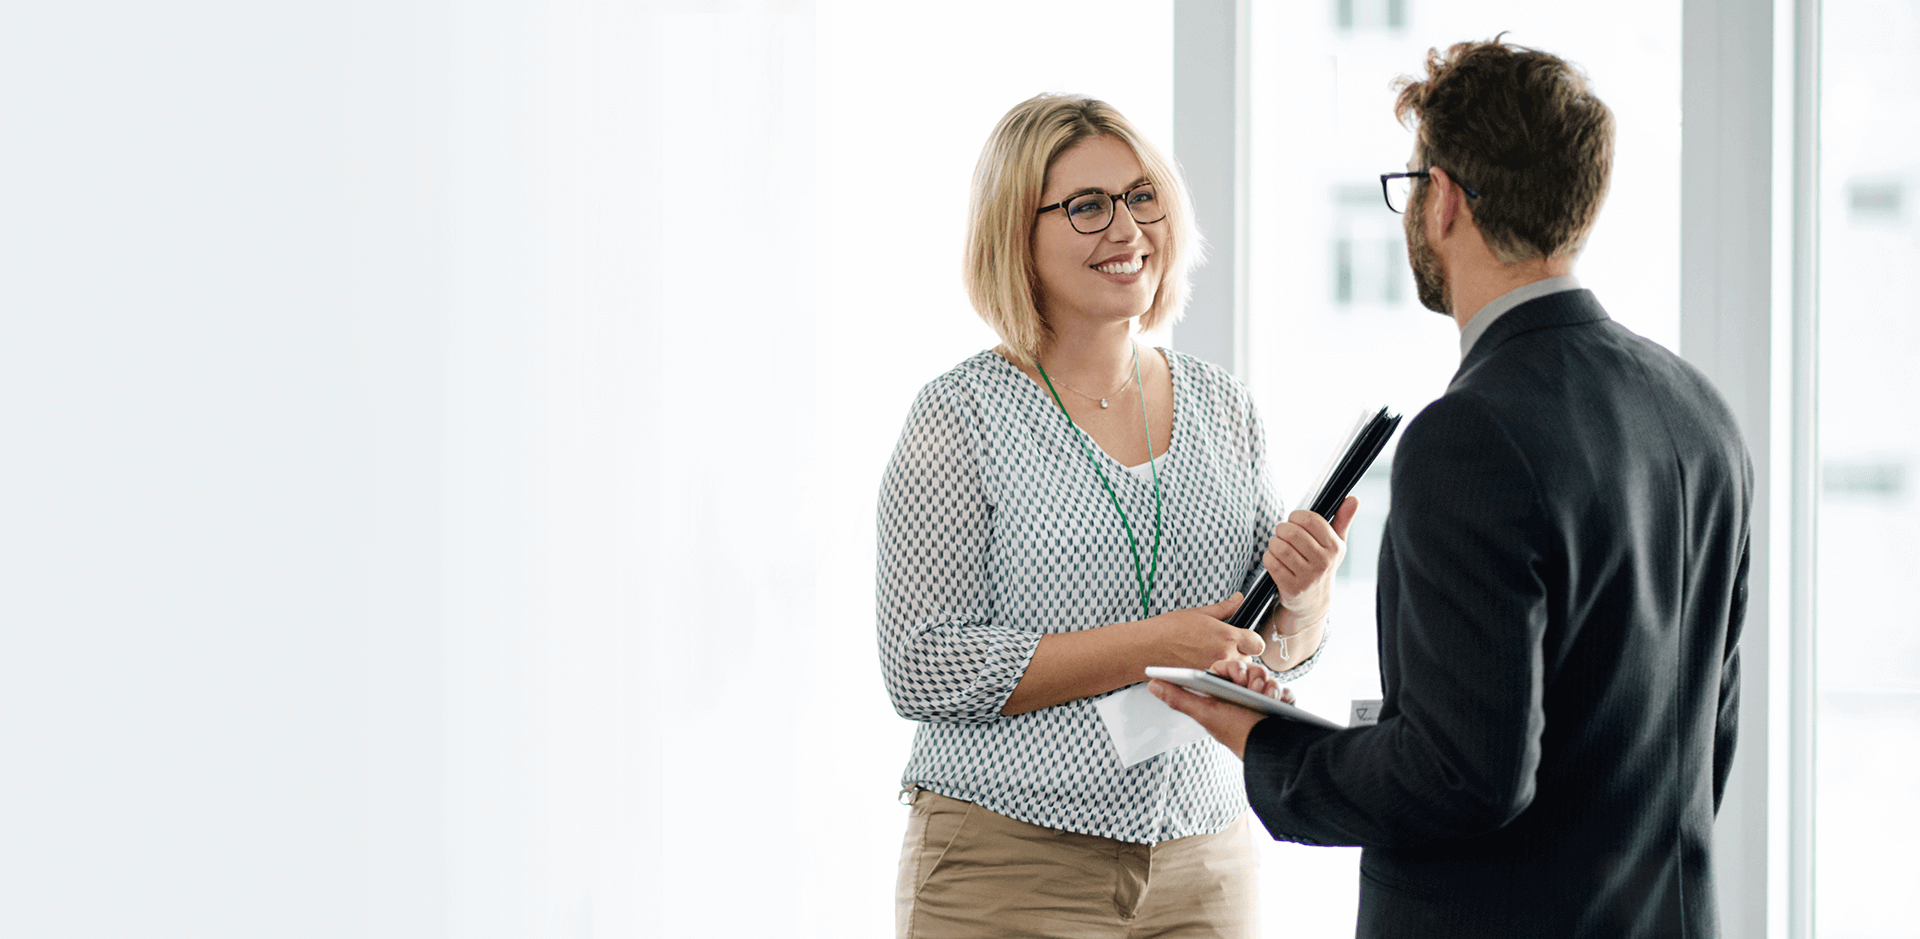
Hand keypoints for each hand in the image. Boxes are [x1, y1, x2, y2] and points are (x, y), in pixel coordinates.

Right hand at [1134, 593, 1266, 673]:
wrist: (1146, 648)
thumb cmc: (1167, 630)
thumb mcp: (1199, 612)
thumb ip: (1224, 608)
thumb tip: (1238, 599)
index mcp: (1226, 635)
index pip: (1257, 643)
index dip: (1252, 640)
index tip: (1246, 639)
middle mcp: (1224, 655)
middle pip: (1249, 660)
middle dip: (1241, 655)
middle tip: (1225, 648)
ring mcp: (1215, 671)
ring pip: (1236, 673)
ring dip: (1231, 668)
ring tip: (1213, 658)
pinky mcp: (1205, 682)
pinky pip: (1220, 681)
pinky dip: (1217, 676)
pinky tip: (1205, 667)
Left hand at [1148, 659, 1291, 759]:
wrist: (1268, 752)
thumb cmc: (1235, 734)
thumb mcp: (1205, 714)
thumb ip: (1179, 698)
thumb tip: (1153, 683)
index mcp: (1223, 692)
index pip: (1226, 668)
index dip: (1232, 667)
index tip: (1236, 674)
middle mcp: (1243, 694)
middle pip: (1249, 669)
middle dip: (1254, 674)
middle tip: (1252, 687)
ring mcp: (1262, 699)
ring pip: (1267, 676)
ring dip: (1268, 683)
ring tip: (1265, 696)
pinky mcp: (1280, 704)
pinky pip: (1284, 690)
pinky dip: (1283, 693)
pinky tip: (1278, 700)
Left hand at [1264, 496, 1359, 626]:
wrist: (1314, 601)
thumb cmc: (1322, 564)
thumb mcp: (1336, 544)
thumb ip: (1343, 519)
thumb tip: (1354, 498)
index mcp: (1335, 547)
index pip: (1311, 520)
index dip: (1296, 516)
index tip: (1293, 520)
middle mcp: (1324, 563)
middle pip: (1292, 533)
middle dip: (1282, 529)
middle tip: (1282, 532)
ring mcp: (1308, 577)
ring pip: (1280, 547)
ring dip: (1274, 543)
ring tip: (1278, 545)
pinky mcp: (1292, 588)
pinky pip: (1271, 562)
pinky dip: (1268, 557)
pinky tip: (1274, 559)